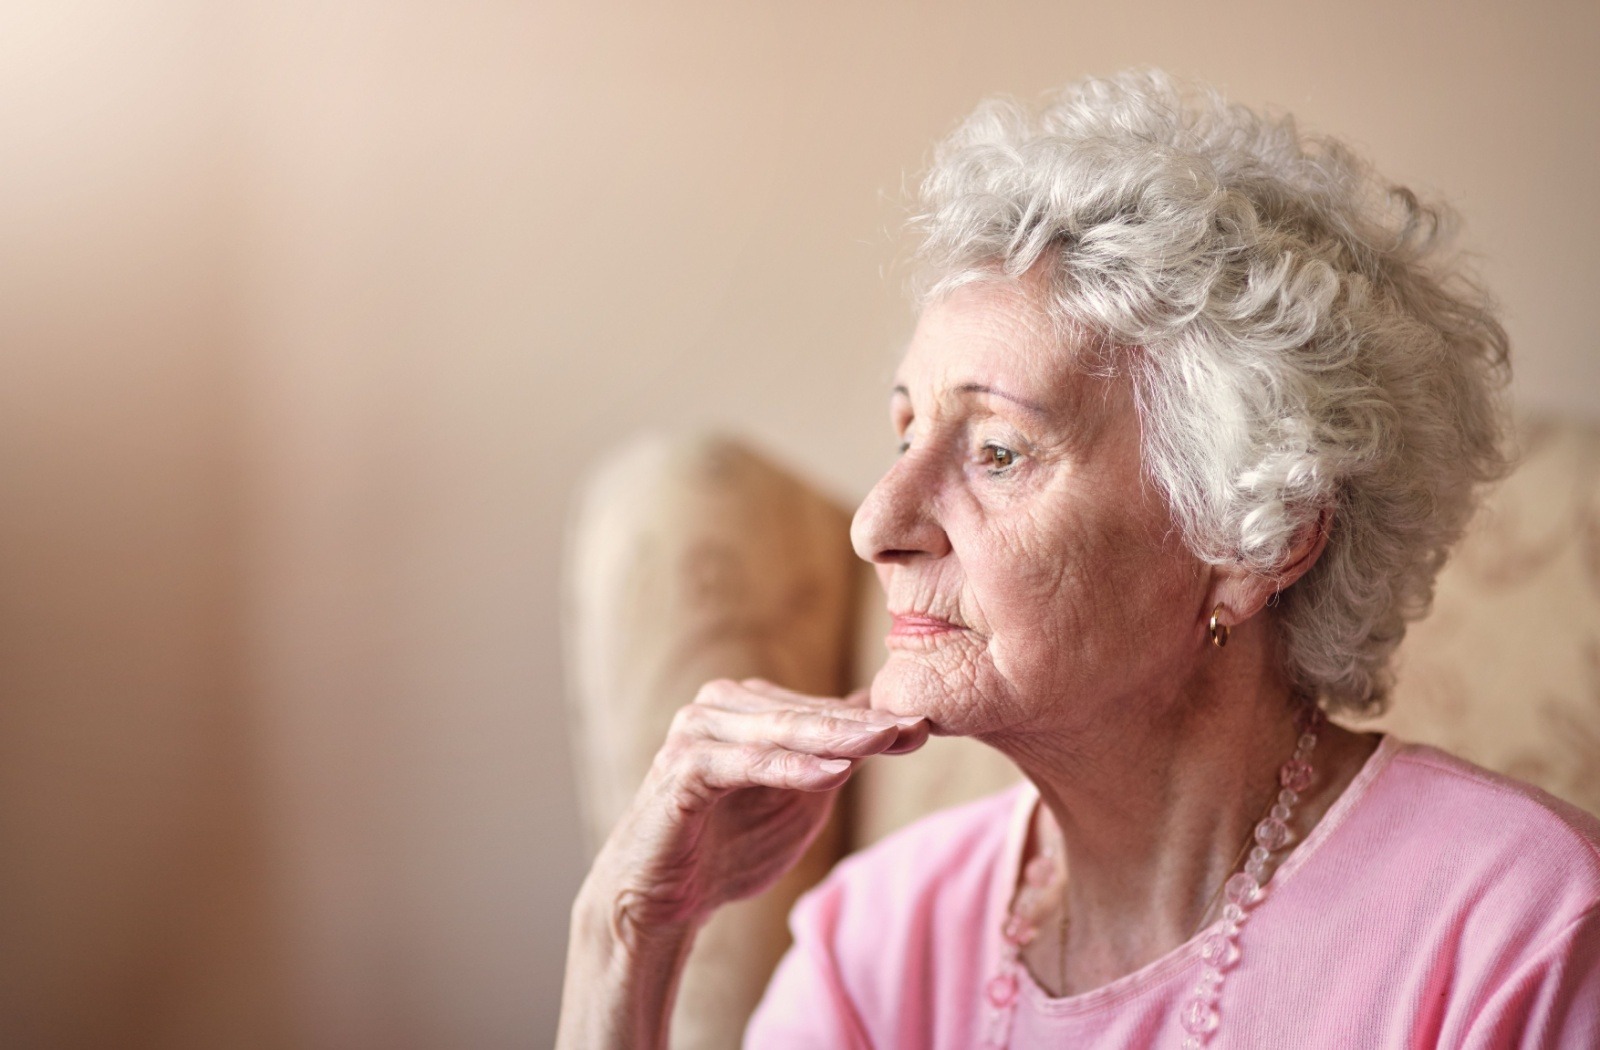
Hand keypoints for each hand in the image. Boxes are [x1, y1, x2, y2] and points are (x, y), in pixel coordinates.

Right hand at [583, 677, 929, 944]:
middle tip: (915, 727)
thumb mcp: (800, 802)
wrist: (662, 900)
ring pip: (778, 731)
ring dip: (833, 738)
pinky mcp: (681, 767)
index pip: (821, 710)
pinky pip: (744, 763)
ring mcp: (695, 731)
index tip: (927, 726)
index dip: (874, 720)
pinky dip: (789, 768)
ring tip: (884, 742)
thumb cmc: (731, 847)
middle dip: (863, 724)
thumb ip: (836, 760)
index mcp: (748, 707)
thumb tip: (888, 718)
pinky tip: (833, 773)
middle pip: (805, 714)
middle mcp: (719, 707)